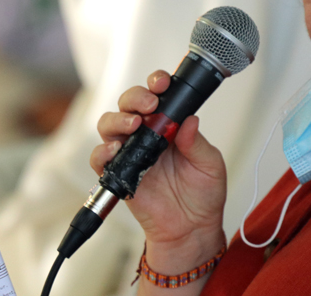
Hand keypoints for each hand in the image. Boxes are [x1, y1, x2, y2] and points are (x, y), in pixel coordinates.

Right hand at [91, 71, 226, 272]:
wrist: (191, 229)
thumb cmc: (202, 195)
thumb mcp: (210, 165)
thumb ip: (198, 143)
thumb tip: (189, 120)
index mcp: (170, 125)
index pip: (157, 94)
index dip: (156, 83)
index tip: (163, 83)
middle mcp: (146, 134)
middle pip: (128, 103)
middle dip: (135, 97)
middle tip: (150, 105)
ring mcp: (130, 152)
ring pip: (109, 124)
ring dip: (118, 119)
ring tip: (134, 124)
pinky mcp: (119, 173)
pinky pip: (100, 158)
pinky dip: (103, 152)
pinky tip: (116, 150)